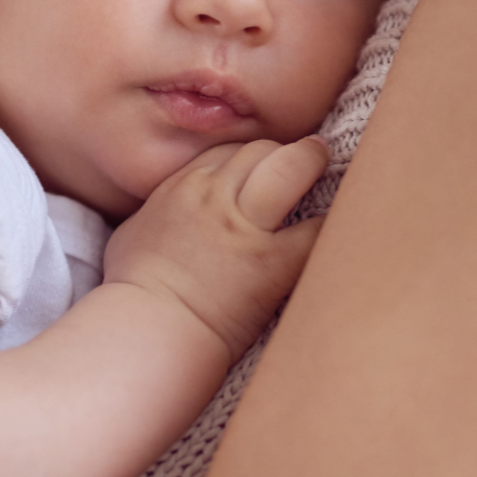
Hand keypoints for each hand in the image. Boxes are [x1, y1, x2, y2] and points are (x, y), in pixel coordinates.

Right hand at [103, 137, 329, 363]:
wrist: (148, 327)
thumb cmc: (134, 288)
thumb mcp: (134, 232)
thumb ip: (157, 211)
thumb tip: (162, 213)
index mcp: (182, 187)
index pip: (226, 151)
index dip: (249, 156)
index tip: (263, 167)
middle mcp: (215, 196)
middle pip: (261, 150)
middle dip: (283, 153)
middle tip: (305, 158)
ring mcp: (245, 226)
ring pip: (291, 167)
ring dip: (312, 162)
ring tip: (326, 164)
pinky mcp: (272, 262)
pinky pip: (315, 229)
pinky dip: (331, 222)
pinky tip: (343, 222)